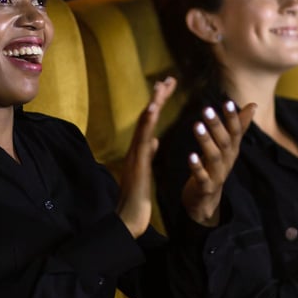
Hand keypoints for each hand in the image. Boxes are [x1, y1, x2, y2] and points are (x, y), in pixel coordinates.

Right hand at [116, 76, 177, 236]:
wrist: (129, 219)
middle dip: (158, 97)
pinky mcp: (137, 163)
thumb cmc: (137, 199)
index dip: (159, 102)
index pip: (150, 121)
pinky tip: (152, 110)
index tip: (168, 86)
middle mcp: (135, 148)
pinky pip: (142, 140)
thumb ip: (148, 154)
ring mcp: (135, 155)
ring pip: (143, 124)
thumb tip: (155, 141)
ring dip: (152, 104)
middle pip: (146, 117)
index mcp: (140, 150)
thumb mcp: (145, 172)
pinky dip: (146, 123)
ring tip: (161, 87)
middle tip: (169, 78)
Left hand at [180, 99, 256, 225]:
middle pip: (225, 142)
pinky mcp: (206, 187)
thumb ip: (239, 126)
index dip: (232, 118)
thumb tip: (253, 105)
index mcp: (232, 150)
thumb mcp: (227, 147)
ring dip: (206, 141)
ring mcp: (218, 175)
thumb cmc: (214, 167)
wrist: (206, 200)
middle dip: (217, 125)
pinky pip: (203, 177)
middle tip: (206, 109)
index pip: (236, 132)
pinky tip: (190, 155)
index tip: (227, 102)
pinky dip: (197, 166)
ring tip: (196, 125)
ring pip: (214, 157)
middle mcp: (227, 161)